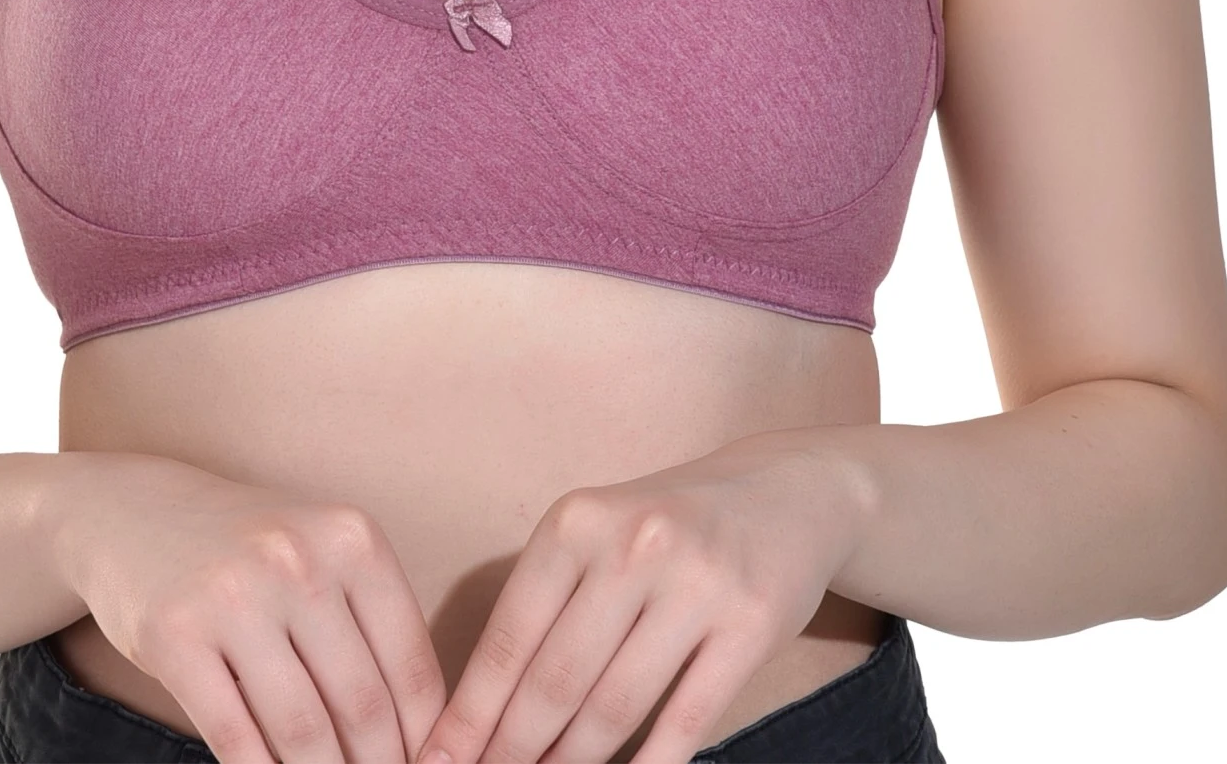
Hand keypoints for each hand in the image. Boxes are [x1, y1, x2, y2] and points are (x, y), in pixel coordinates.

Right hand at [51, 451, 448, 763]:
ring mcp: (234, 597)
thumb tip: (418, 733)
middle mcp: (298, 561)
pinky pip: (234, 736)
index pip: (410, 665)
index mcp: (351, 539)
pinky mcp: (176, 636)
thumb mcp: (322, 555)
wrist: (135, 512)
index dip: (424, 737)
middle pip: (362, 705)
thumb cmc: (250, 547)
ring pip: (302, 729)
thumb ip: (369, 627)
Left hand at [413, 434, 866, 763]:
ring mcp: (697, 584)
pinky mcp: (751, 624)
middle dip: (513, 751)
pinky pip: (688, 718)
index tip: (438, 762)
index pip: (510, 637)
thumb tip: (483, 712)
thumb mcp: (597, 535)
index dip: (472, 713)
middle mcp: (634, 545)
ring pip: (616, 706)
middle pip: (557, 680)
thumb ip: (546, 607)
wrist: (787, 489)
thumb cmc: (667, 525)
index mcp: (578, 521)